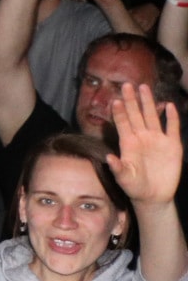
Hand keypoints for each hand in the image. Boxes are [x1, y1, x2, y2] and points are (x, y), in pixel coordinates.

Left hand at [107, 84, 181, 207]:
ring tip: (143, 87)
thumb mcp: (124, 178)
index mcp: (128, 143)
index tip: (115, 100)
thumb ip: (118, 168)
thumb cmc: (134, 186)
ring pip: (152, 117)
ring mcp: (157, 140)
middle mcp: (142, 137)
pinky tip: (169, 106)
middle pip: (136, 115)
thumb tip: (109, 157)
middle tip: (126, 84)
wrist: (154, 196)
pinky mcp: (172, 145)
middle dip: (131, 100)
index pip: (122, 123)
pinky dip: (172, 118)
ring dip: (148, 103)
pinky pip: (172, 128)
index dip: (119, 112)